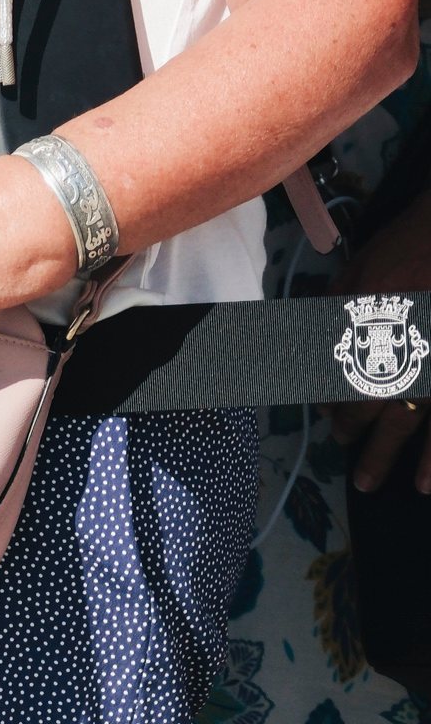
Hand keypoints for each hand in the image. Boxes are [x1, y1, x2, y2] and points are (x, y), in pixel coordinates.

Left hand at [330, 187, 430, 492]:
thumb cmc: (409, 245)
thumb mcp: (360, 268)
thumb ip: (335, 307)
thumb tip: (310, 343)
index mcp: (367, 329)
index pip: (338, 378)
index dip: (331, 404)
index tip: (327, 419)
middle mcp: (400, 354)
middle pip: (370, 407)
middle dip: (354, 434)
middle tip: (344, 452)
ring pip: (408, 426)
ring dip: (386, 457)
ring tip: (369, 482)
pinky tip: (425, 484)